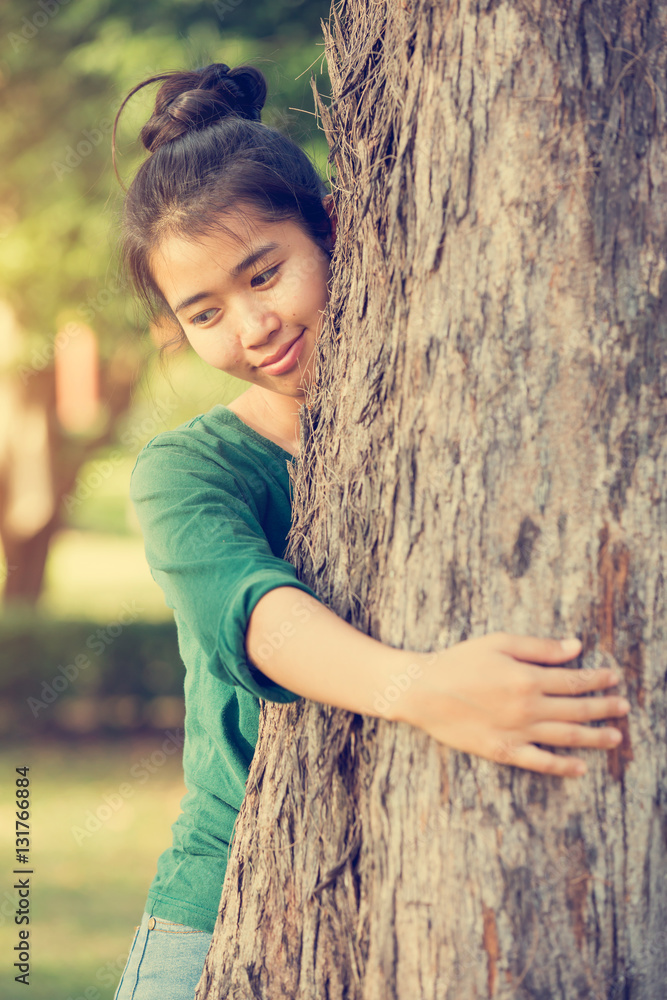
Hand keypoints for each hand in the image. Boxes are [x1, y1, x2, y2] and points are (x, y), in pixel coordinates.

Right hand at [392, 633, 629, 776]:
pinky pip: (540, 762)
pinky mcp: (503, 751)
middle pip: (576, 710)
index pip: (574, 680)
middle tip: (623, 707)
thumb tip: (575, 647)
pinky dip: (563, 766)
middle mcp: (528, 708)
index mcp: (528, 677)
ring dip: (594, 737)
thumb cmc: (459, 661)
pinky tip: (580, 767)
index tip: (615, 678)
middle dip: (604, 707)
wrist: (423, 691)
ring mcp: (517, 732)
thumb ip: (539, 647)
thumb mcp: (499, 643)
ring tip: (615, 737)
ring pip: (566, 737)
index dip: (598, 679)